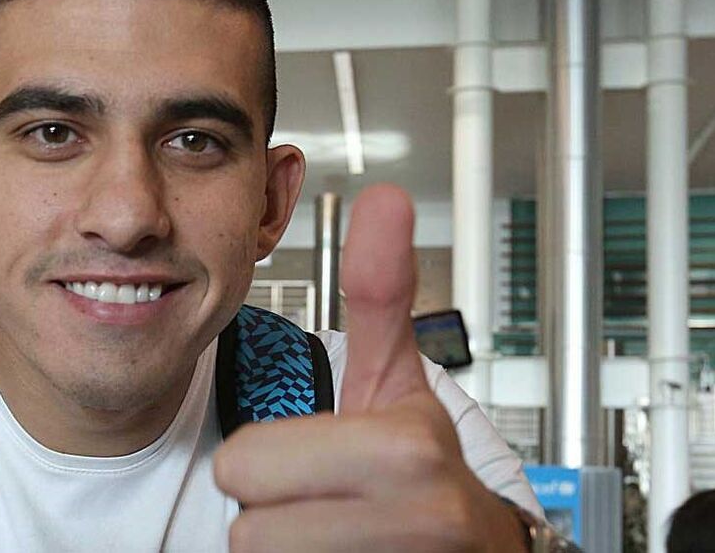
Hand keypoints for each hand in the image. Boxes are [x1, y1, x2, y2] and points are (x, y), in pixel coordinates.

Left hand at [214, 184, 524, 552]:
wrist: (471, 551)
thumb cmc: (418, 465)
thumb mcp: (396, 379)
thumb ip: (380, 292)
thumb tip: (386, 197)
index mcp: (406, 449)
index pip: (243, 465)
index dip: (271, 461)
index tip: (323, 456)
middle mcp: (419, 521)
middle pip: (247, 523)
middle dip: (275, 507)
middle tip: (325, 495)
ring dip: (286, 544)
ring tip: (338, 525)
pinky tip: (341, 551)